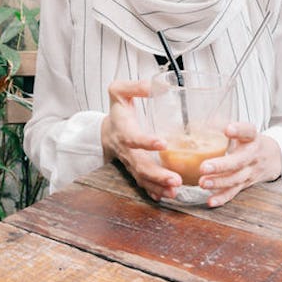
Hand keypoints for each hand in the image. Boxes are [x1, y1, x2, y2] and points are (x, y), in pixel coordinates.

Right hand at [101, 80, 182, 200]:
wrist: (106, 131)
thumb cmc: (117, 110)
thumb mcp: (119, 91)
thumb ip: (135, 86)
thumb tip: (157, 85)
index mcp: (124, 130)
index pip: (134, 138)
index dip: (146, 142)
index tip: (162, 143)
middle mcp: (127, 150)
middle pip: (141, 165)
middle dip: (157, 174)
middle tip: (176, 179)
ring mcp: (130, 162)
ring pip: (143, 178)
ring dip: (158, 186)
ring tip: (175, 189)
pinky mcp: (135, 169)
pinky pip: (143, 183)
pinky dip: (153, 191)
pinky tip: (166, 196)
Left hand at [197, 122, 281, 206]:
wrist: (273, 157)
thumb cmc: (250, 141)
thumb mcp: (243, 130)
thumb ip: (224, 126)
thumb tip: (200, 122)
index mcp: (252, 137)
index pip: (248, 131)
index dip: (239, 130)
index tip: (228, 129)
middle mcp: (253, 155)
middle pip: (239, 161)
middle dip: (221, 166)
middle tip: (203, 167)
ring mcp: (251, 171)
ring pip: (236, 179)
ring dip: (219, 183)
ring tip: (203, 183)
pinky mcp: (246, 184)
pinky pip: (235, 192)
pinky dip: (223, 198)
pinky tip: (211, 200)